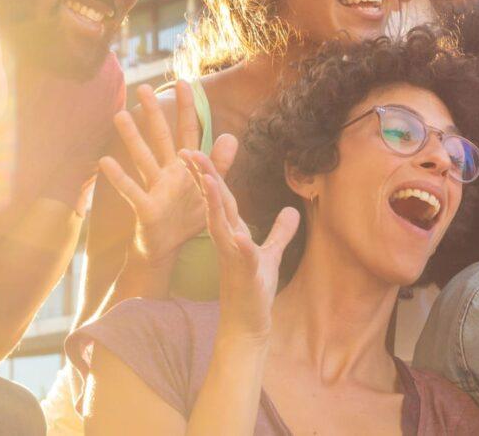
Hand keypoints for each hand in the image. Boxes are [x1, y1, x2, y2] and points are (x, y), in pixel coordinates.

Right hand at [98, 82, 236, 266]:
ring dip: (132, 138)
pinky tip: (105, 161)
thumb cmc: (188, 217)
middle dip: (153, 113)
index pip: (188, 131)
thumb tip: (230, 136)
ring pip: (142, 158)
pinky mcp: (146, 207)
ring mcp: (155, 187)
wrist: (170, 248)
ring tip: (119, 116)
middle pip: (161, 137)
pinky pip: (132, 190)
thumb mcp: (210, 190)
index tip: (184, 81)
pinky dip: (119, 177)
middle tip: (143, 87)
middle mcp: (168, 171)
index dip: (187, 108)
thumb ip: (219, 164)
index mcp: (185, 166)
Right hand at [187, 150, 298, 340]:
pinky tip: (243, 237)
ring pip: (222, 226)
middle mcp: (228, 241)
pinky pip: (243, 258)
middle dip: (204, 178)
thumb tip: (291, 211)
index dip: (210, 174)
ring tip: (210, 182)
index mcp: (233, 233)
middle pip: (215, 204)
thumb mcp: (271, 255)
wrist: (248, 325)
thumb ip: (280, 233)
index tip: (196, 152)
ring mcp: (234, 258)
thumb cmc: (255, 290)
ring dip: (216, 204)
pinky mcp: (245, 275)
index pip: (221, 198)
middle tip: (187, 153)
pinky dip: (243, 246)